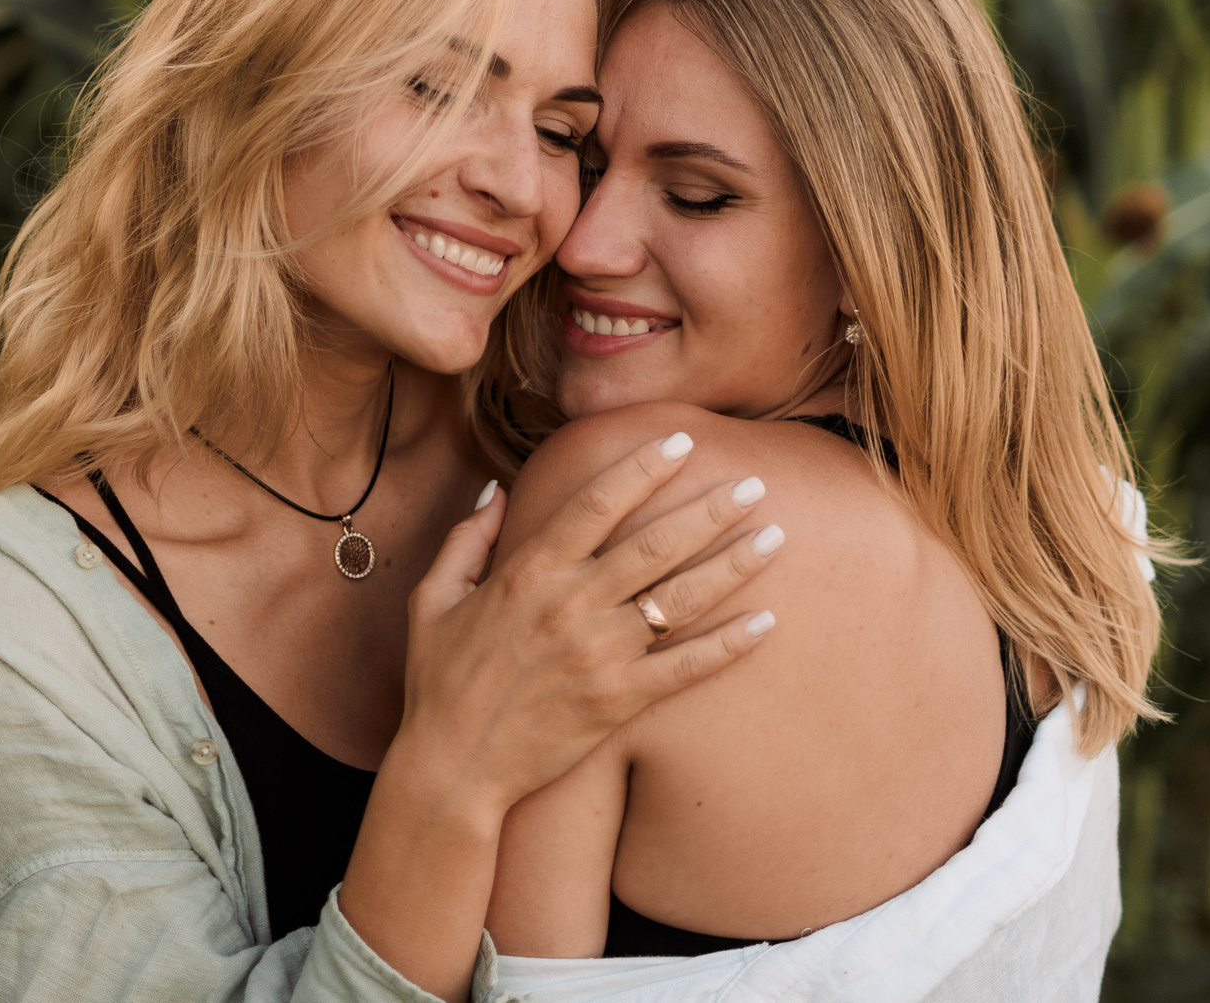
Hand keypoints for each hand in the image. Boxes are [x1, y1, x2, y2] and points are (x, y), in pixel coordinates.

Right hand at [392, 431, 782, 817]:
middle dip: (709, 508)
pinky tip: (766, 622)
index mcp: (526, 572)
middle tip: (752, 482)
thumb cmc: (438, 681)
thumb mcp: (434, 597)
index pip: (596, 502)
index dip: (642, 467)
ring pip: (679, 599)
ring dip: (732, 564)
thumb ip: (468, 538)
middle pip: (654, 543)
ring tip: (775, 536)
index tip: (681, 441)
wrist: (452, 767)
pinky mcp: (616, 703)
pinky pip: (684, 668)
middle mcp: (568, 605)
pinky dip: (728, 645)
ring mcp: (597, 655)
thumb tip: (499, 489)